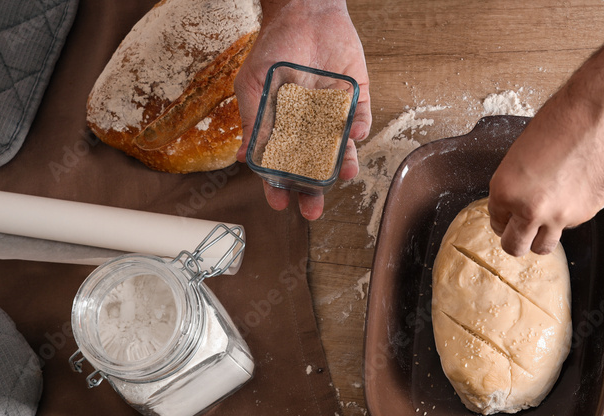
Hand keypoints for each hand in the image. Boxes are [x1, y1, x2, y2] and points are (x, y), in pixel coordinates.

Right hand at [235, 0, 370, 219]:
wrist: (304, 13)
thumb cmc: (275, 47)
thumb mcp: (254, 86)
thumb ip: (252, 122)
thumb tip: (243, 158)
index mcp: (284, 128)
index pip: (282, 165)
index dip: (280, 185)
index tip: (279, 202)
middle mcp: (310, 128)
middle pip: (313, 167)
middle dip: (313, 189)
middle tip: (312, 208)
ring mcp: (334, 116)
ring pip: (341, 149)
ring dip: (343, 164)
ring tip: (344, 174)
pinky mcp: (356, 100)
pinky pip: (361, 121)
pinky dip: (359, 129)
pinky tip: (354, 133)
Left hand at [488, 7, 603, 256]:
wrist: (594, 120)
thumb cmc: (556, 127)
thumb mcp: (519, 156)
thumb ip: (514, 189)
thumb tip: (515, 209)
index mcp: (504, 192)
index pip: (496, 223)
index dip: (503, 220)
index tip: (509, 217)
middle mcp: (528, 210)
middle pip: (514, 248)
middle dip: (516, 241)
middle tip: (521, 233)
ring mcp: (558, 217)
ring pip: (543, 247)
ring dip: (541, 237)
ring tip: (547, 218)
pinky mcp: (583, 216)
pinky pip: (570, 224)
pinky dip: (569, 213)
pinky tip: (575, 189)